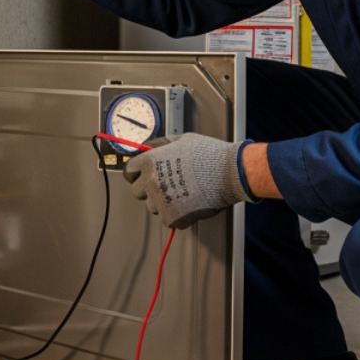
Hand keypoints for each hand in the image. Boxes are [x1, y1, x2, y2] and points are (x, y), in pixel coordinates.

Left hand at [121, 134, 250, 229]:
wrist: (230, 173)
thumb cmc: (209, 155)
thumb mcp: (182, 140)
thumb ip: (160, 145)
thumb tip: (147, 147)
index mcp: (151, 161)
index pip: (129, 171)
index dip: (136, 173)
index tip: (142, 175)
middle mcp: (151, 181)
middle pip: (137, 191)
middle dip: (149, 189)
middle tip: (166, 185)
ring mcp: (161, 200)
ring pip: (152, 206)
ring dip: (163, 203)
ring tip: (182, 194)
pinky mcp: (172, 216)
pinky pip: (167, 219)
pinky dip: (177, 215)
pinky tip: (189, 204)